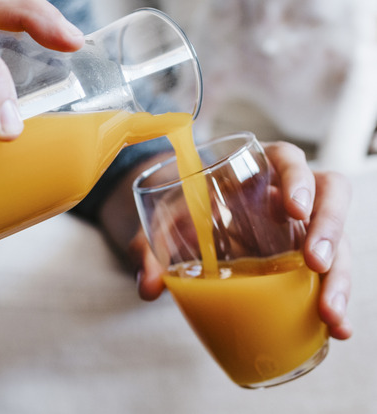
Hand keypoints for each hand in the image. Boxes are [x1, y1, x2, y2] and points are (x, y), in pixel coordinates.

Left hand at [128, 141, 352, 339]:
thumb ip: (148, 250)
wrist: (182, 229)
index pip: (287, 159)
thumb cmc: (179, 216)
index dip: (297, 180)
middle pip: (329, 194)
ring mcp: (301, 226)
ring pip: (339, 238)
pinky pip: (331, 272)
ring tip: (329, 312)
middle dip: (329, 227)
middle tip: (316, 263)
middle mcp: (286, 194)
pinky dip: (334, 298)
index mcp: (252, 171)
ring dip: (340, 275)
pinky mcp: (307, 256)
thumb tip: (149, 287)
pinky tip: (337, 329)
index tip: (293, 210)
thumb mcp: (159, 227)